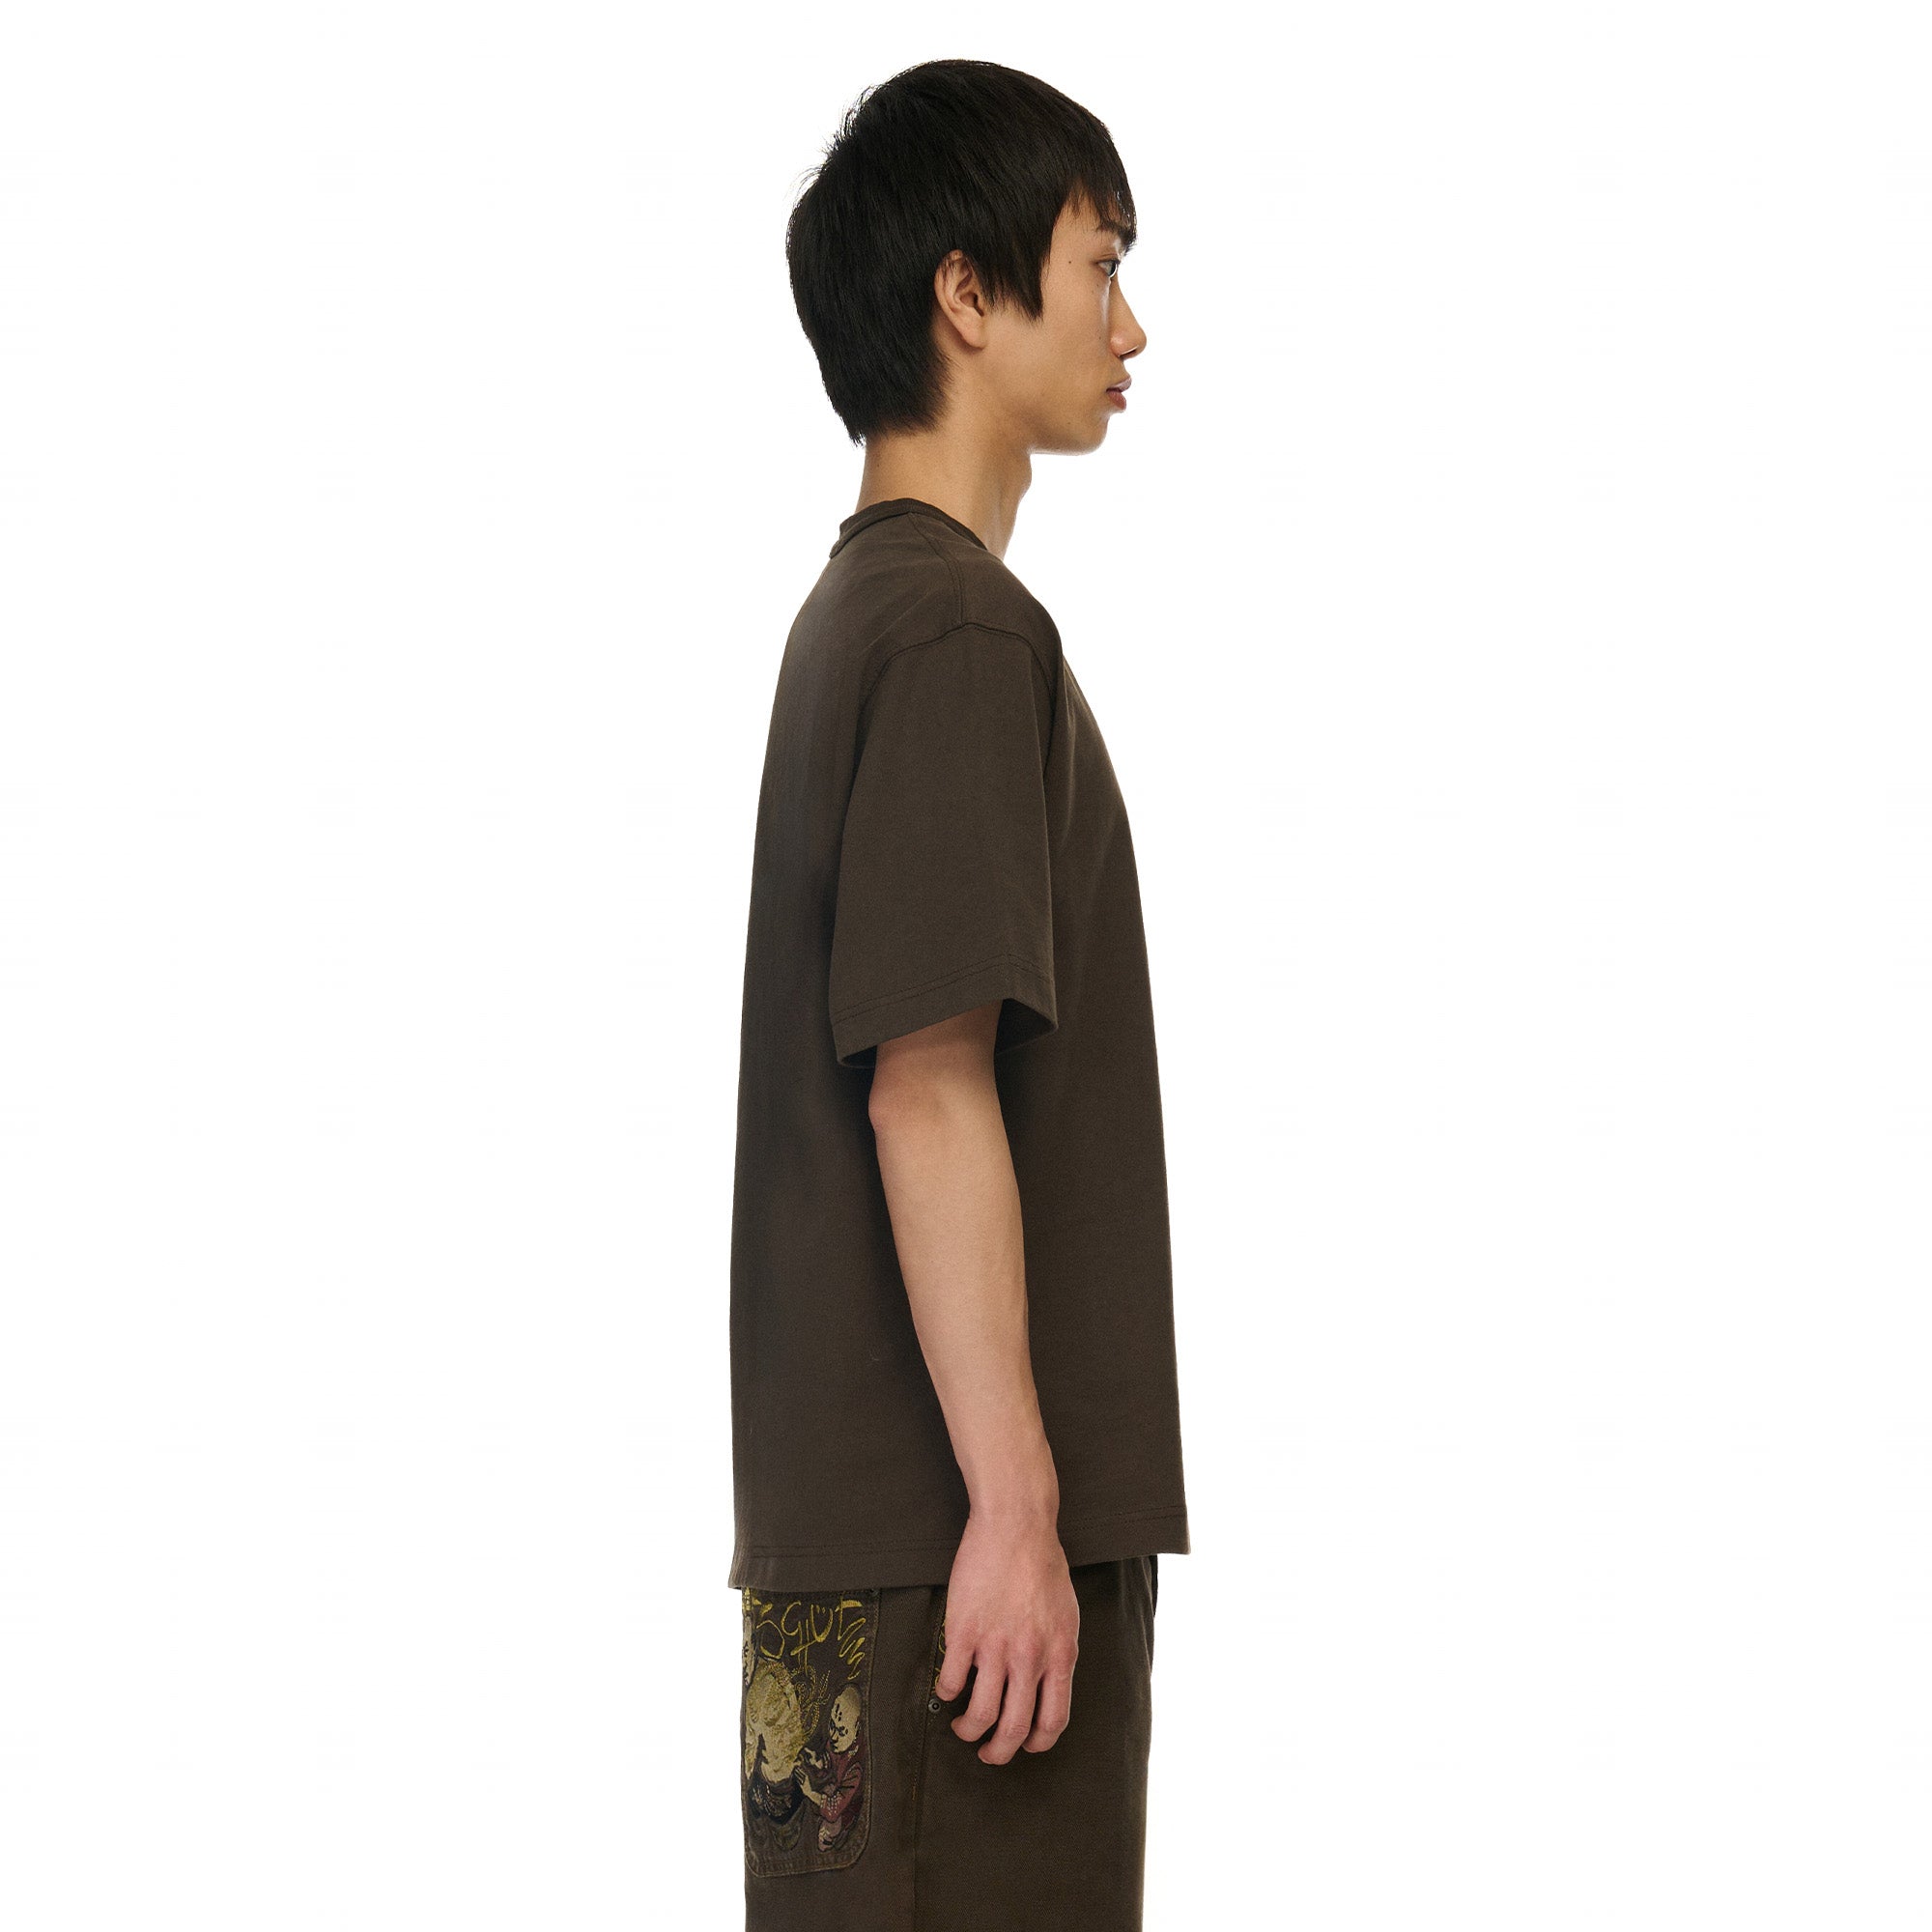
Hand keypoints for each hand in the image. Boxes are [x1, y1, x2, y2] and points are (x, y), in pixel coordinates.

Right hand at [936, 1508, 1078, 1762]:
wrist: (1016, 1524)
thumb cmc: (1043, 1565)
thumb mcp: (1066, 1614)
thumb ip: (1057, 1653)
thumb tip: (1046, 1686)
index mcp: (1060, 1654)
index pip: (1053, 1719)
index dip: (1037, 1742)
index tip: (1025, 1744)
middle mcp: (1030, 1657)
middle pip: (1014, 1728)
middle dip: (1000, 1751)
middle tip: (989, 1754)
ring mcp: (995, 1645)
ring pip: (980, 1713)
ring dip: (969, 1730)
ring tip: (963, 1729)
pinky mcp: (964, 1632)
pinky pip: (951, 1680)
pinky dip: (947, 1694)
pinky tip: (947, 1689)